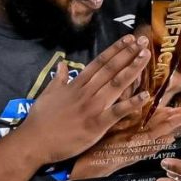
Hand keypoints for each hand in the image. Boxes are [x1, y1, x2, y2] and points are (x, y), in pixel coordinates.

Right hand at [18, 35, 151, 164]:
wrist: (34, 141)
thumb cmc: (40, 119)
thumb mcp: (48, 93)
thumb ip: (58, 78)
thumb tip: (62, 64)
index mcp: (76, 84)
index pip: (99, 63)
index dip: (115, 50)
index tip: (128, 39)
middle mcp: (87, 92)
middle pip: (111, 69)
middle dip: (128, 54)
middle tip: (143, 41)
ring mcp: (92, 107)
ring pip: (116, 85)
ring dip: (132, 69)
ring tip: (145, 56)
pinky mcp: (96, 124)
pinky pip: (117, 112)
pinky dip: (131, 103)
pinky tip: (146, 95)